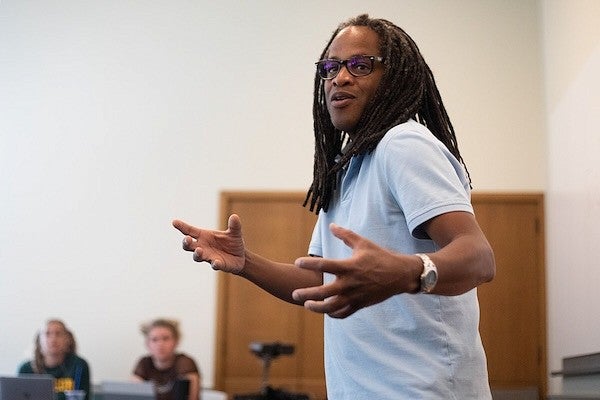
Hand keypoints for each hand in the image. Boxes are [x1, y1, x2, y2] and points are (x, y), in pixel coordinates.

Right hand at [172, 214, 245, 273]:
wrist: (240, 256)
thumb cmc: (232, 242)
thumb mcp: (235, 232)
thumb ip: (234, 225)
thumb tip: (235, 216)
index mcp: (204, 236)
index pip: (190, 231)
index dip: (182, 227)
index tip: (174, 222)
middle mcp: (203, 247)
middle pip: (189, 246)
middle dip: (186, 243)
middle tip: (187, 239)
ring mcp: (209, 257)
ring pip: (197, 257)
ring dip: (197, 254)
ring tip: (199, 250)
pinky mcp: (218, 265)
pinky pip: (214, 265)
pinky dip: (215, 264)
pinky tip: (216, 262)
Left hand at [292, 223, 418, 317]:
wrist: (400, 275)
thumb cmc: (380, 256)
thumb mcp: (363, 243)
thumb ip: (345, 235)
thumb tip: (332, 225)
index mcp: (349, 266)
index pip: (324, 265)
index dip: (309, 263)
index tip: (297, 262)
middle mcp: (350, 283)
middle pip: (323, 292)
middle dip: (307, 294)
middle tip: (295, 294)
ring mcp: (355, 296)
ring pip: (332, 307)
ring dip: (318, 308)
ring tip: (307, 305)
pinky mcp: (361, 304)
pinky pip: (344, 313)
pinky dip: (334, 314)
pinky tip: (326, 311)